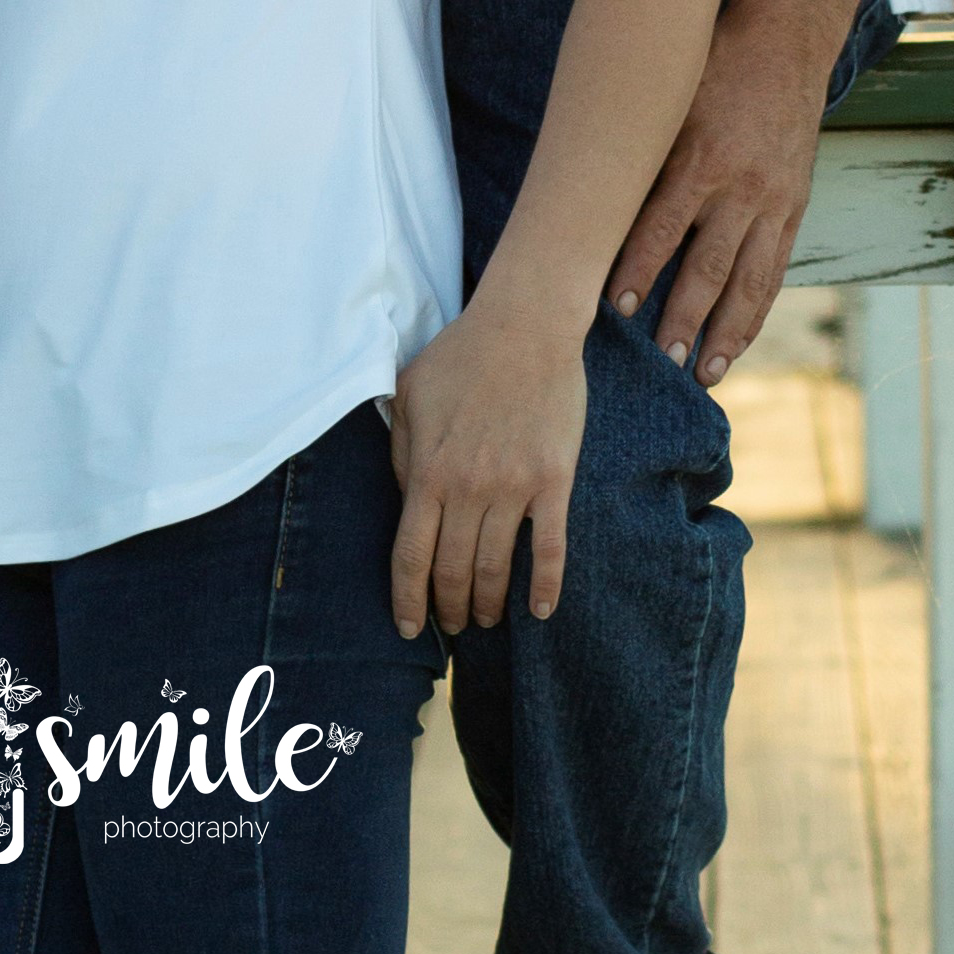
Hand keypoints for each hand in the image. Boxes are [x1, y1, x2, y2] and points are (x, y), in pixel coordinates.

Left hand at [387, 299, 587, 635]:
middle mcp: (469, 488)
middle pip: (453, 571)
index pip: (411, 556)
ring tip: (485, 617)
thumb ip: (400, 451)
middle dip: (450, 609)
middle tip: (453, 625)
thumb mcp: (408, 393)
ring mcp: (514, 487)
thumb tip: (406, 500)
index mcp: (428, 470)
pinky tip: (540, 610)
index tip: (409, 626)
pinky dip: (545, 586)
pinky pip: (550, 548)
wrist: (525, 326)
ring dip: (489, 603)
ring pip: (497, 568)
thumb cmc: (461, 355)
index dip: (408, 600)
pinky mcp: (553, 481)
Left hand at [603, 0, 830, 383]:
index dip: (636, 269)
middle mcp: (740, 184)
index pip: (661, 225)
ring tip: (704, 374)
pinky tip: (737, 344)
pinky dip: (755, 312)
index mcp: (699, 154)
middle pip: (707, 265)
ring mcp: (772, 200)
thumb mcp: (668, 97)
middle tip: (659, 361)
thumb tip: (589, 198)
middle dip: (682, 317)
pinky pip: (774, 271)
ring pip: (748, 280)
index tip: (613, 310)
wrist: (784, 42)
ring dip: (725, 332)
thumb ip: (640, 149)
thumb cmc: (710, 64)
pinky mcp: (794, 207)